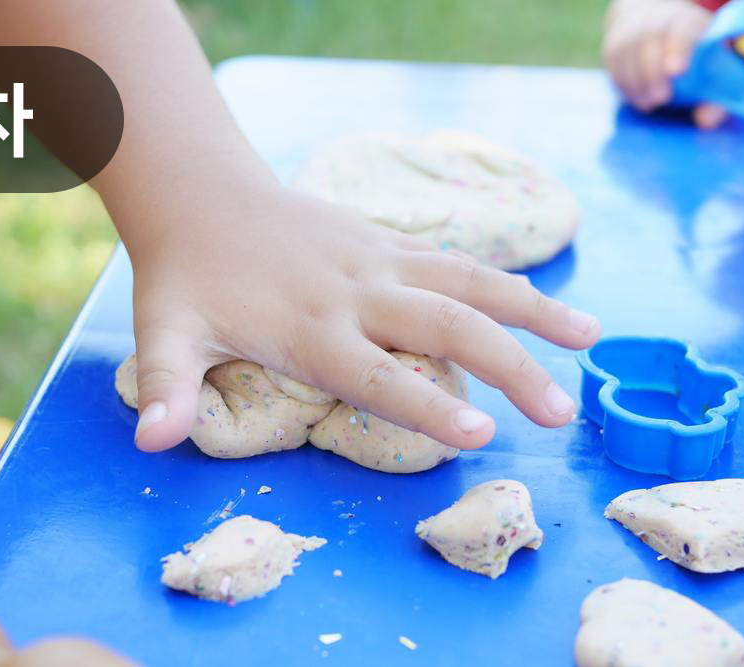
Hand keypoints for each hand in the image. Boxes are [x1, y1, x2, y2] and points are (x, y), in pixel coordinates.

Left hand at [120, 180, 600, 452]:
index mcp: (309, 326)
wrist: (201, 195)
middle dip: (512, 368)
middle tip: (563, 414)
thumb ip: (166, 388)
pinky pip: (457, 260)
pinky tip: (541, 300)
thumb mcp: (163, 332)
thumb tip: (151, 443)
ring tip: (592, 338)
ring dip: (535, 309)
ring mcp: (379, 258)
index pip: (379, 374)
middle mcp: (357, 290)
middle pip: (448, 327)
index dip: (428, 408)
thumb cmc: (185, 276)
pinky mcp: (387, 239)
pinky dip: (505, 281)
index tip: (483, 436)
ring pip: (471, 281)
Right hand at [603, 0, 728, 128]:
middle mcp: (659, 19)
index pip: (681, 29)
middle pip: (649, 38)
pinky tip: (638, 98)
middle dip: (652, 71)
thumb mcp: (716, 74)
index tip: (676, 72)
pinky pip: (613, 61)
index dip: (678, 48)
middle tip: (661, 99)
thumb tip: (704, 121)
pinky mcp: (615, 44)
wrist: (662, 33)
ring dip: (635, 81)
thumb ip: (716, 99)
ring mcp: (633, 29)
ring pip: (626, 50)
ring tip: (649, 104)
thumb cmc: (696, 60)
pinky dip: (623, 83)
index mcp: (689, 22)